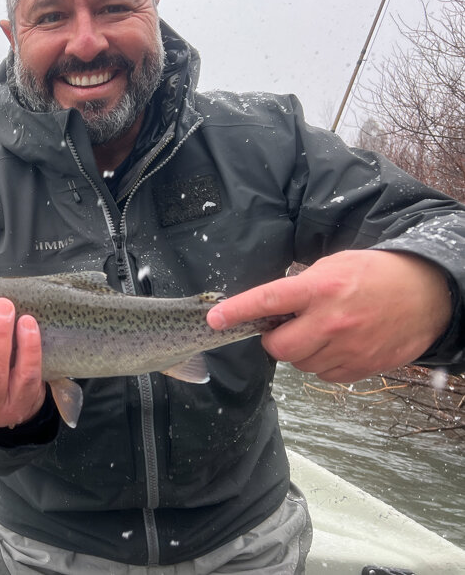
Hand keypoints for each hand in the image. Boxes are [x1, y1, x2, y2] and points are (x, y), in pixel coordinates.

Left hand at [207, 250, 451, 382]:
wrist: (427, 292)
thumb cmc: (374, 273)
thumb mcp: (332, 266)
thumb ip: (301, 287)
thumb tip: (272, 308)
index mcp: (320, 288)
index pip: (268, 300)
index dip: (237, 311)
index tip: (215, 318)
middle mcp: (331, 320)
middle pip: (279, 347)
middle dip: (274, 339)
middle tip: (284, 327)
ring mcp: (348, 348)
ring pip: (300, 364)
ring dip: (300, 351)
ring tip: (320, 331)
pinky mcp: (362, 367)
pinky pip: (324, 376)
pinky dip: (322, 363)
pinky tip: (337, 345)